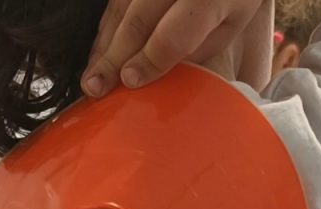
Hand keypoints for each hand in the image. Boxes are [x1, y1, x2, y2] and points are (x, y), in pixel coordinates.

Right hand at [82, 0, 264, 96]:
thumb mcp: (229, 27)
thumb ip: (200, 50)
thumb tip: (164, 81)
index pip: (173, 34)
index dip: (149, 59)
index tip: (129, 82)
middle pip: (138, 20)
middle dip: (114, 57)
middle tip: (95, 88)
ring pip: (121, 8)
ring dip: (102, 45)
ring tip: (91, 78)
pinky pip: (115, 1)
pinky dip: (104, 29)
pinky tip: (99, 54)